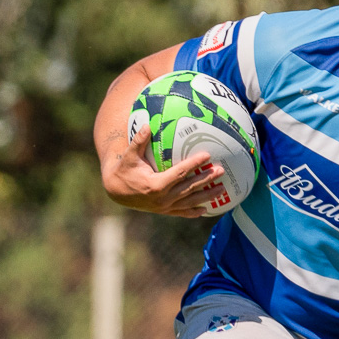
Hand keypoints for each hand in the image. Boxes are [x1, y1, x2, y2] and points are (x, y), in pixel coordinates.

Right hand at [102, 126, 225, 217]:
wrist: (116, 192)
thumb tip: (148, 125)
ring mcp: (164, 207)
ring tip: (222, 189)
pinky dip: (194, 212)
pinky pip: (182, 213)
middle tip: (221, 171)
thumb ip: (139, 141)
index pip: (179, 173)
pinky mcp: (164, 211)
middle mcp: (163, 198)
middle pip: (189, 188)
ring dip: (207, 196)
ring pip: (190, 202)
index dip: (194, 164)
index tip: (206, 155)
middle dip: (206, 179)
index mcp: (156, 185)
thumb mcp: (129, 156)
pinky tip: (205, 210)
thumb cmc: (124, 170)